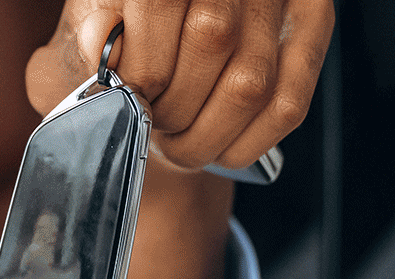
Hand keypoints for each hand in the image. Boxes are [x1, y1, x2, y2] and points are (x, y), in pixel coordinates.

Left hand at [22, 0, 333, 278]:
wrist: (158, 49)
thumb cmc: (116, 43)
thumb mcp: (82, 36)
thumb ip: (86, 38)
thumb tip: (100, 41)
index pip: (158, 3)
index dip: (141, 64)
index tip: (128, 98)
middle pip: (210, 37)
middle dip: (171, 103)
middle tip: (152, 124)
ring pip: (250, 82)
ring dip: (205, 133)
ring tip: (176, 141)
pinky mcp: (312, 26)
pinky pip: (286, 105)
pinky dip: (244, 143)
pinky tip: (215, 148)